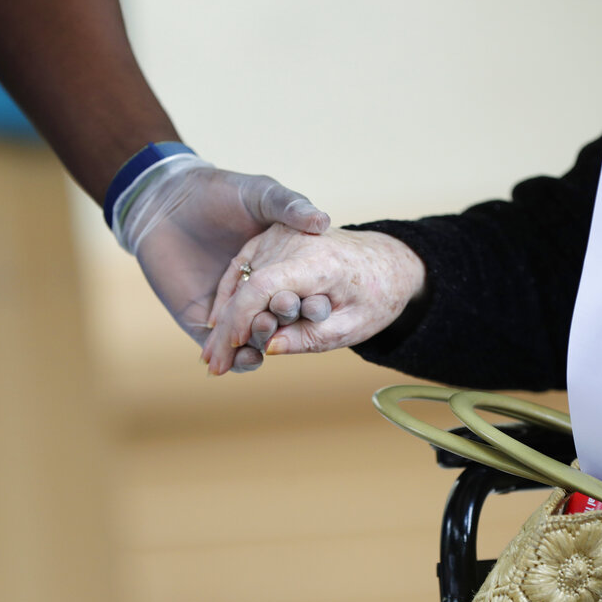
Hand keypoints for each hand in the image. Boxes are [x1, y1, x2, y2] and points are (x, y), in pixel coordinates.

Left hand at [120, 155, 330, 371]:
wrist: (166, 200)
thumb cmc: (216, 191)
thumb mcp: (261, 193)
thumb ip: (290, 206)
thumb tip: (323, 221)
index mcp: (278, 267)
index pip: (300, 295)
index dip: (312, 306)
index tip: (320, 310)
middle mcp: (257, 291)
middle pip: (279, 321)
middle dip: (286, 332)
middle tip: (288, 330)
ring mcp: (230, 308)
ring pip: (253, 340)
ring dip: (263, 348)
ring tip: (268, 348)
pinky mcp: (201, 319)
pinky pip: (224, 348)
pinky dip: (239, 360)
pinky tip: (249, 359)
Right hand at [200, 224, 426, 374]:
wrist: (388, 261)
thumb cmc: (377, 296)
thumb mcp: (354, 326)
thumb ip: (312, 338)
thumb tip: (267, 349)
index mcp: (319, 261)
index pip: (265, 286)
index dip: (243, 318)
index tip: (232, 348)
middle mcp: (295, 240)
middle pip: (246, 286)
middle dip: (227, 329)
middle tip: (214, 368)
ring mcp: (281, 234)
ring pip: (240, 279)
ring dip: (225, 318)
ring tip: (213, 357)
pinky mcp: (273, 235)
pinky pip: (243, 267)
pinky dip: (229, 296)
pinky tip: (217, 326)